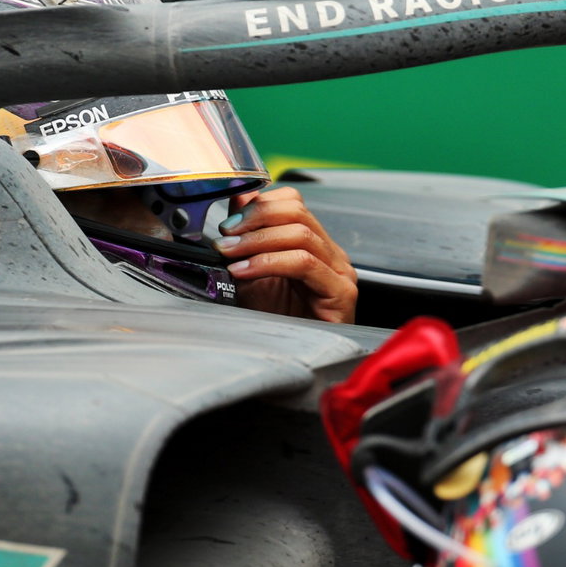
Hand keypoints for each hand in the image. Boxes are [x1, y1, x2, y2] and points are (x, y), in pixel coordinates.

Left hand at [214, 186, 357, 323]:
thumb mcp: (254, 276)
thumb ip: (247, 242)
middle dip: (255, 218)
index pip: (293, 203)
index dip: (259, 204)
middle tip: (225, 235)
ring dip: (256, 241)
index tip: (228, 222)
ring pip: (300, 234)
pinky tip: (245, 271)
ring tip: (229, 253)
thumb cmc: (281, 326)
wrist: (298, 363)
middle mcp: (331, 254)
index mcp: (315, 245)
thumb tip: (233, 206)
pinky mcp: (340, 292)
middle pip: (297, 212)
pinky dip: (269, 262)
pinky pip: (304, 263)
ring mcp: (339, 272)